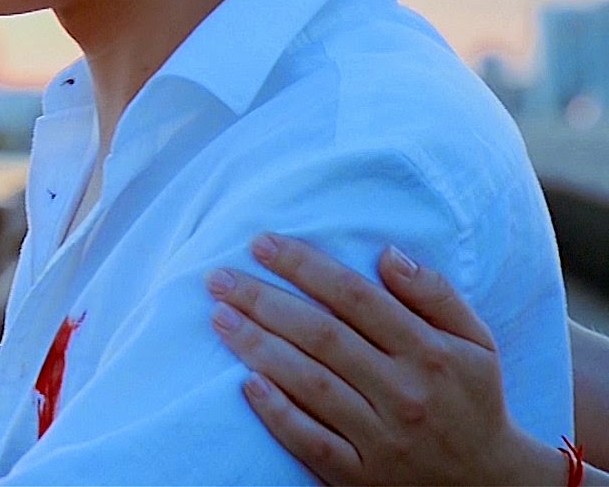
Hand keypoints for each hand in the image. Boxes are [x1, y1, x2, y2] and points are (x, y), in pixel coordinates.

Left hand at [204, 233, 566, 485]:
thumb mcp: (474, 342)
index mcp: (429, 352)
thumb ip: (435, 293)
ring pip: (311, 384)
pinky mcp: (359, 475)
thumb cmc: (470, 397)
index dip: (304, 266)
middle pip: (323, 336)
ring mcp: (381, 437)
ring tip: (219, 318)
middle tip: (218, 277)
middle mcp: (404, 392)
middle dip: (264, 301)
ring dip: (259, 348)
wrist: (488, 484)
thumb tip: (388, 254)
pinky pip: (311, 441)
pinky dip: (278, 412)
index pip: (356, 297)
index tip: (260, 243)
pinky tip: (246, 383)